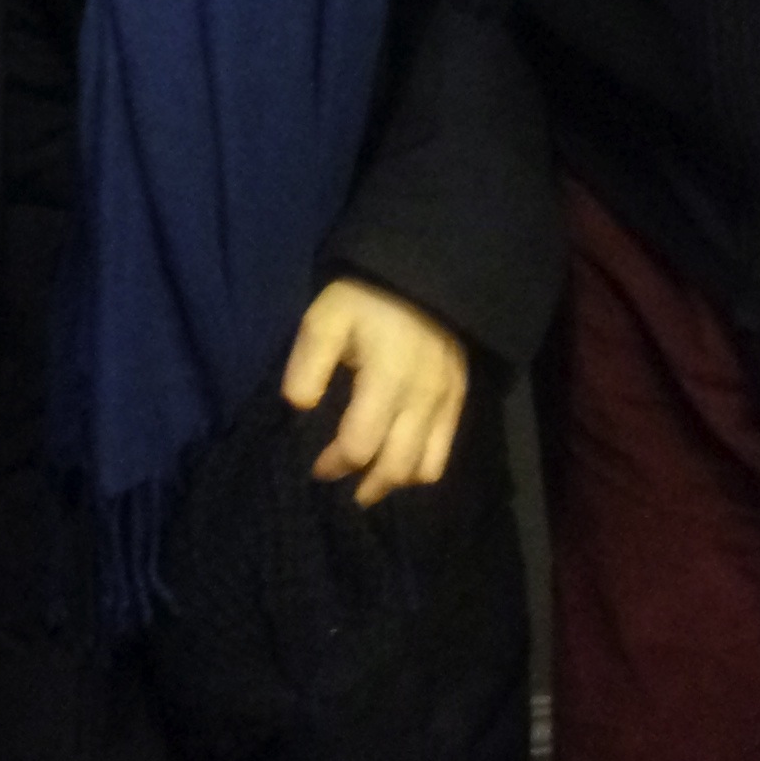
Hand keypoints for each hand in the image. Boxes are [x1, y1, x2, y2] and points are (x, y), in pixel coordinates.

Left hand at [281, 280, 467, 506]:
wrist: (421, 273)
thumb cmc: (366, 299)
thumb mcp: (325, 319)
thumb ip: (308, 365)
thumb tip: (300, 407)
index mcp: (387, 379)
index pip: (360, 445)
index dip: (334, 464)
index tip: (317, 467)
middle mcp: (421, 398)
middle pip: (395, 467)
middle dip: (365, 485)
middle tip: (341, 486)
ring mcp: (446, 401)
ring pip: (425, 469)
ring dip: (394, 482)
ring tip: (369, 482)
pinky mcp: (459, 398)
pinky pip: (444, 452)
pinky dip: (420, 468)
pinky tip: (399, 464)